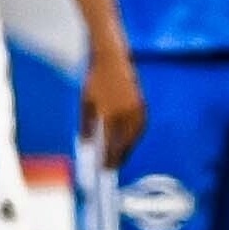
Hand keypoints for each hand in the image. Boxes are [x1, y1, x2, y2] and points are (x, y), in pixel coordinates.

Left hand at [81, 47, 146, 167]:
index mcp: (111, 115)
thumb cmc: (95, 81)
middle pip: (125, 144)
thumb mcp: (86, 103)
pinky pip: (140, 127)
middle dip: (120, 157)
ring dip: (128, 148)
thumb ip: (85, 125)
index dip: (108, 159)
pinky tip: (129, 141)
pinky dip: (135, 137)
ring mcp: (137, 109)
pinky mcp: (142, 104)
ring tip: (121, 156)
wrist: (112, 59)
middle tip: (113, 167)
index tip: (104, 169)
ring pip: (135, 136)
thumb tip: (86, 145)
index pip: (111, 145)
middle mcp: (127, 114)